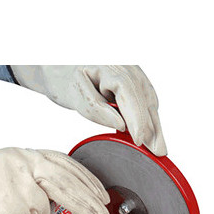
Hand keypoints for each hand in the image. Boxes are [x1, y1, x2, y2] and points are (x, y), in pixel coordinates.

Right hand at [0, 138, 110, 213]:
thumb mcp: (3, 170)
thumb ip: (27, 182)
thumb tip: (48, 206)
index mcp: (26, 155)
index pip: (67, 165)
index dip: (87, 180)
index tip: (101, 194)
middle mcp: (25, 164)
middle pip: (69, 186)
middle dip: (88, 206)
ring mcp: (18, 181)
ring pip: (44, 213)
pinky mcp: (8, 199)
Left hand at [10, 65, 166, 155]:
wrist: (55, 62)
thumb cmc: (61, 75)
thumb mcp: (72, 94)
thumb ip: (95, 109)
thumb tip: (121, 125)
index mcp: (108, 64)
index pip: (129, 93)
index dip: (138, 119)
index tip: (141, 140)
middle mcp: (124, 63)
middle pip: (144, 97)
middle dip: (152, 126)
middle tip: (159, 151)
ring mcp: (130, 68)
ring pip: (148, 97)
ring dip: (154, 123)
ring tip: (158, 146)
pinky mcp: (130, 76)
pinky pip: (144, 96)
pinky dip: (148, 114)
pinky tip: (151, 131)